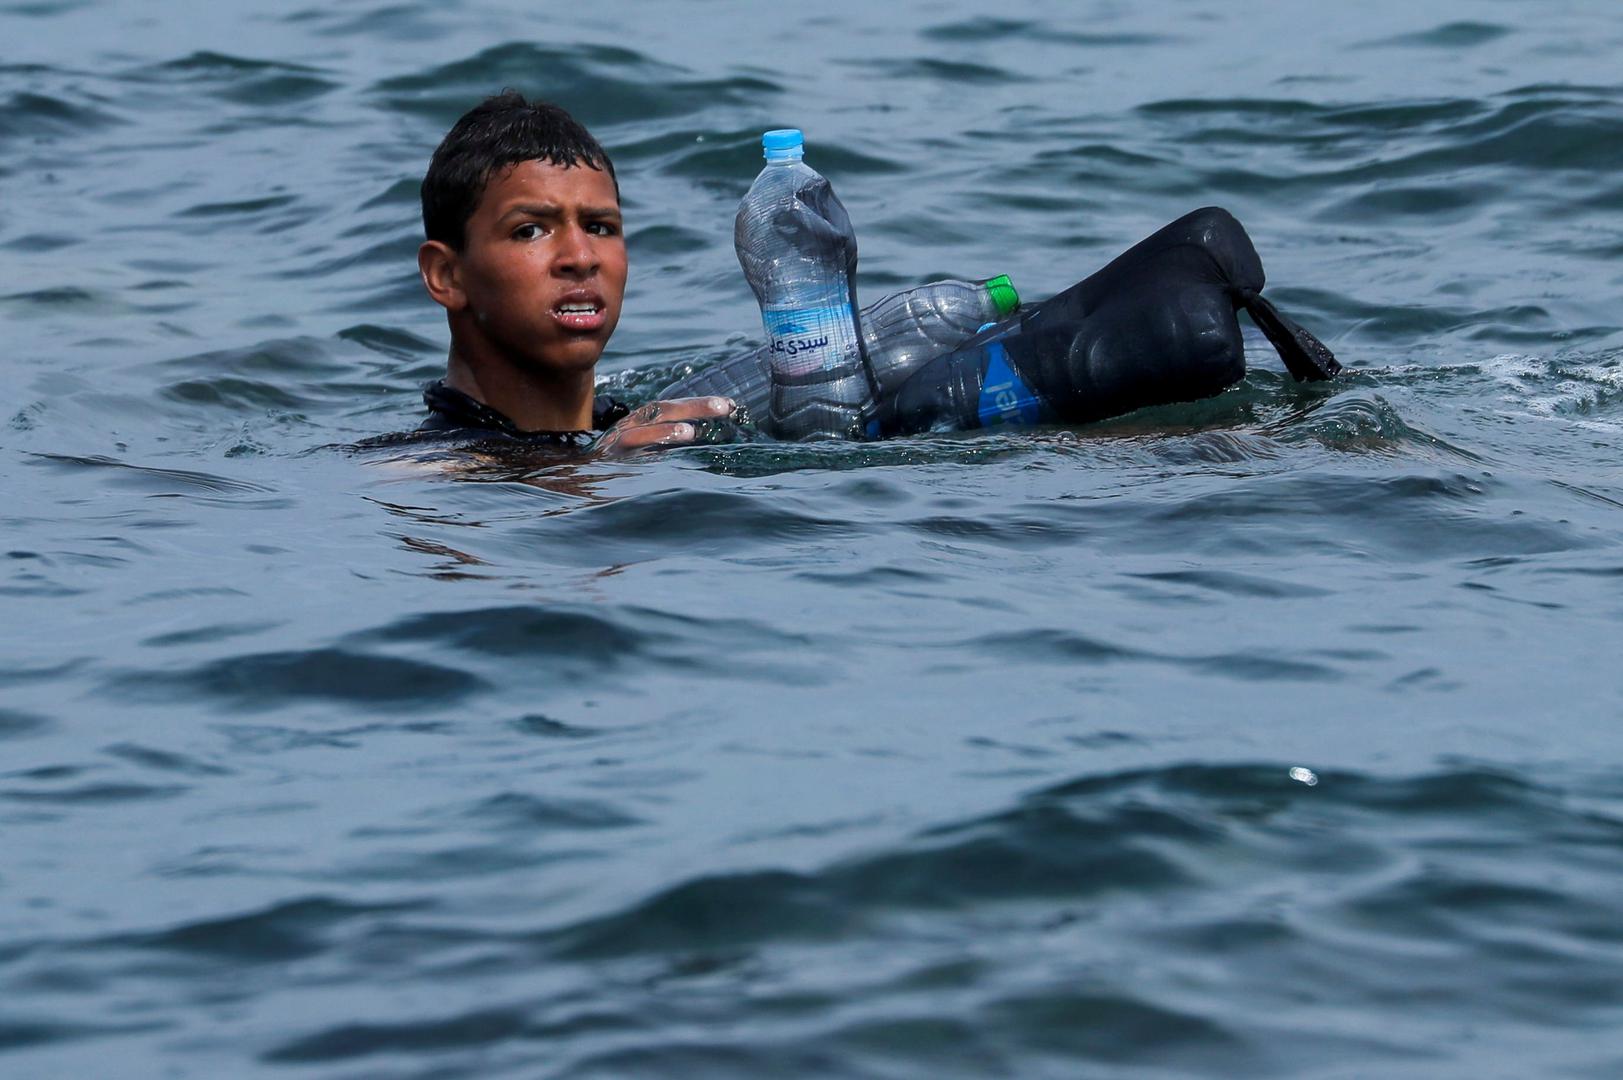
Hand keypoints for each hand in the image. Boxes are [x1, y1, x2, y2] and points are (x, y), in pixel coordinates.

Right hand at [593, 396, 736, 454]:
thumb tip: (699, 433)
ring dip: (666, 430)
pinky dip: (647, 448)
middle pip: (663, 410)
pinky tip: (664, 452)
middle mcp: (629, 426)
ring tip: (690, 432)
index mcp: (640, 422)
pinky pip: (628, 452)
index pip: (672, 408)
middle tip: (725, 407)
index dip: (698, 404)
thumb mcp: (645, 451)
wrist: (580, 480)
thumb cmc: (617, 465)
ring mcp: (617, 443)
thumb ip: (666, 441)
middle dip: (694, 407)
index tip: (729, 405)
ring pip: (642, 430)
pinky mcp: (608, 461)